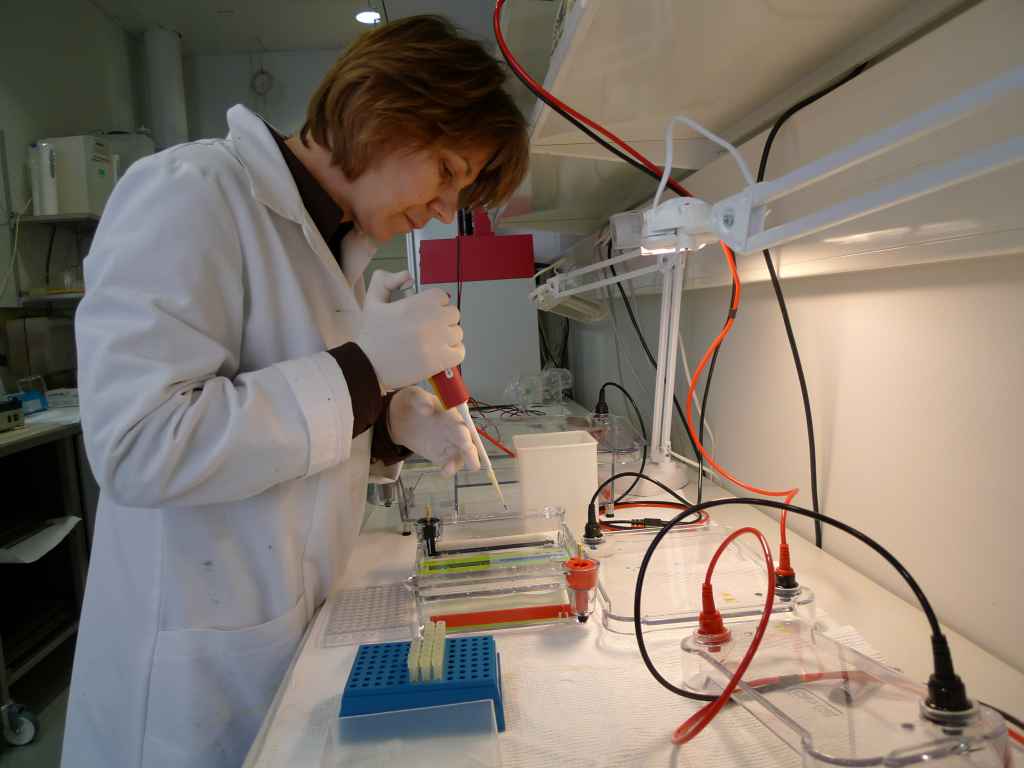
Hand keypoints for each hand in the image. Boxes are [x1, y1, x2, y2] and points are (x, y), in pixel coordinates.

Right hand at [354, 271, 464, 390]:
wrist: (368, 365)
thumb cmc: (372, 335)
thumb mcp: (373, 300)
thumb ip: (387, 280)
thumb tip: (408, 277)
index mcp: (419, 303)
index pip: (443, 297)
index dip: (434, 304)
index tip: (425, 313)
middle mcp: (432, 320)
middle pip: (453, 314)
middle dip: (442, 319)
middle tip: (427, 328)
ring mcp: (438, 341)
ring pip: (457, 333)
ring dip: (447, 336)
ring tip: (431, 342)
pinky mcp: (440, 360)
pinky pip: (460, 352)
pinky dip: (453, 352)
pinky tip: (439, 353)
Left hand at [388, 387, 480, 476]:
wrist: (400, 418)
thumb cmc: (412, 403)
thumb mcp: (413, 396)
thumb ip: (420, 399)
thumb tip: (426, 408)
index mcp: (451, 414)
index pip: (461, 423)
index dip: (464, 432)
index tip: (464, 439)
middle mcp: (454, 429)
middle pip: (467, 441)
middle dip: (470, 452)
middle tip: (472, 463)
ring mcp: (450, 443)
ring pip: (461, 455)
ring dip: (459, 463)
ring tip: (448, 469)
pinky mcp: (441, 454)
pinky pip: (449, 463)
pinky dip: (449, 469)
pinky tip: (444, 473)